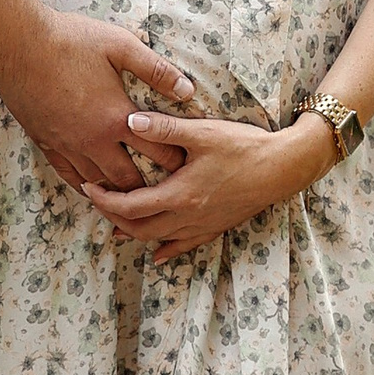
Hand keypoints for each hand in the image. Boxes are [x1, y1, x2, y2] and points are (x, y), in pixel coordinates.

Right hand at [0, 12, 195, 191]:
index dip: (176, 161)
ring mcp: (67, 144)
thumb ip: (157, 70)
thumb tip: (188, 90)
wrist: (18, 43)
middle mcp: (93, 139)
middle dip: (149, 188)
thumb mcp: (120, 46)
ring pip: (98, 183)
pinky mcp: (46, 143)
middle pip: (127, 178)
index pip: (156, 150)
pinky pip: (68, 176)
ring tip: (133, 198)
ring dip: (117, 192)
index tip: (187, 167)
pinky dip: (84, 186)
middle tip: (163, 193)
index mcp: (116, 117)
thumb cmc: (70, 39)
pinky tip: (92, 189)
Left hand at [83, 110, 333, 256]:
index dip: (104, 200)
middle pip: (139, 229)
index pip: (130, 206)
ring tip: (115, 225)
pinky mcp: (217, 227)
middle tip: (97, 202)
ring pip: (159, 240)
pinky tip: (157, 254)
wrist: (284, 167)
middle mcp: (188, 217)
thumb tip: (128, 120)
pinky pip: (185, 246)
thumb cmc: (244, 147)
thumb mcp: (202, 132)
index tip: (88, 187)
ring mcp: (203, 226)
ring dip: (134, 233)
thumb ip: (163, 128)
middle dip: (113, 217)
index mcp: (180, 194)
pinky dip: (166, 250)